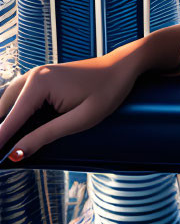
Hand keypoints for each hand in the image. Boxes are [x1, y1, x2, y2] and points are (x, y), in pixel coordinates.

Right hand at [0, 54, 141, 163]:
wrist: (123, 67)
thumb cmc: (107, 91)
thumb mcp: (79, 120)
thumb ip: (44, 136)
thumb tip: (14, 154)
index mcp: (40, 84)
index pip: (10, 120)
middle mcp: (33, 76)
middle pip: (3, 110)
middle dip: (0, 132)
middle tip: (1, 156)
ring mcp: (36, 75)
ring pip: (8, 103)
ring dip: (5, 123)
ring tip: (6, 146)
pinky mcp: (42, 78)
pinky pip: (19, 99)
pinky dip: (14, 115)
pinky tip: (16, 131)